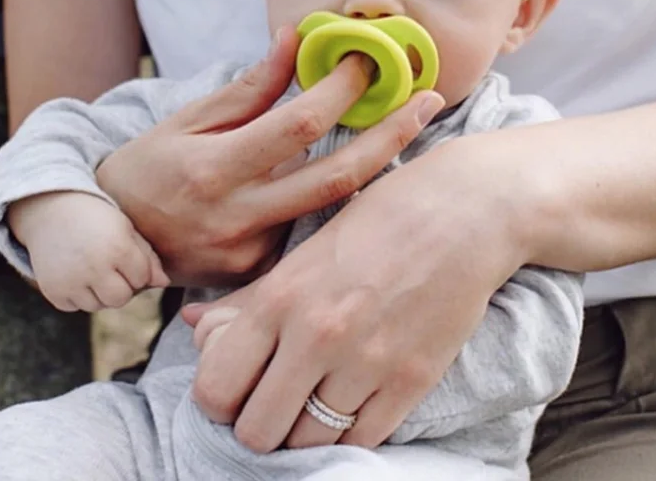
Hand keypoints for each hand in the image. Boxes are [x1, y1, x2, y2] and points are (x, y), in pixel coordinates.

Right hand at [8, 191, 169, 311]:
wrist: (52, 210)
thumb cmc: (97, 218)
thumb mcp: (126, 229)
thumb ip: (148, 257)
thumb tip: (164, 283)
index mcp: (118, 248)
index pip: (142, 279)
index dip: (138, 269)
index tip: (127, 256)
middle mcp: (95, 268)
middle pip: (121, 299)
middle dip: (122, 286)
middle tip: (112, 268)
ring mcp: (71, 282)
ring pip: (98, 305)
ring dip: (100, 292)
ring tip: (93, 268)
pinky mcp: (53, 292)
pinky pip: (74, 307)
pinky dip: (78, 295)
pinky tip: (76, 273)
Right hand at [96, 28, 444, 286]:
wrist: (118, 239)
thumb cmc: (149, 169)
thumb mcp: (186, 120)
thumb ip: (248, 89)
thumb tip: (293, 40)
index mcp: (215, 168)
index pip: (298, 124)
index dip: (340, 89)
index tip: (368, 61)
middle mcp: (239, 215)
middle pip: (338, 176)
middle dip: (394, 135)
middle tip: (430, 100)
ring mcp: (253, 252)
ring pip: (334, 209)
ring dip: (377, 168)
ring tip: (409, 129)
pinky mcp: (259, 273)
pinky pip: (309, 233)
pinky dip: (336, 203)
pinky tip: (357, 179)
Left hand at [182, 130, 543, 452]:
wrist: (462, 211)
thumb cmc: (377, 220)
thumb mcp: (304, 250)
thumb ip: (246, 297)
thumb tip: (193, 325)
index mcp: (280, 297)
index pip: (215, 389)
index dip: (219, 398)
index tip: (237, 387)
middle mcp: (317, 335)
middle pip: (256, 432)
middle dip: (258, 422)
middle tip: (275, 400)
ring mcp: (367, 363)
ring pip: (308, 444)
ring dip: (304, 430)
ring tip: (316, 398)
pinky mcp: (412, 381)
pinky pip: (361, 442)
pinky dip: (349, 431)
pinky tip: (352, 400)